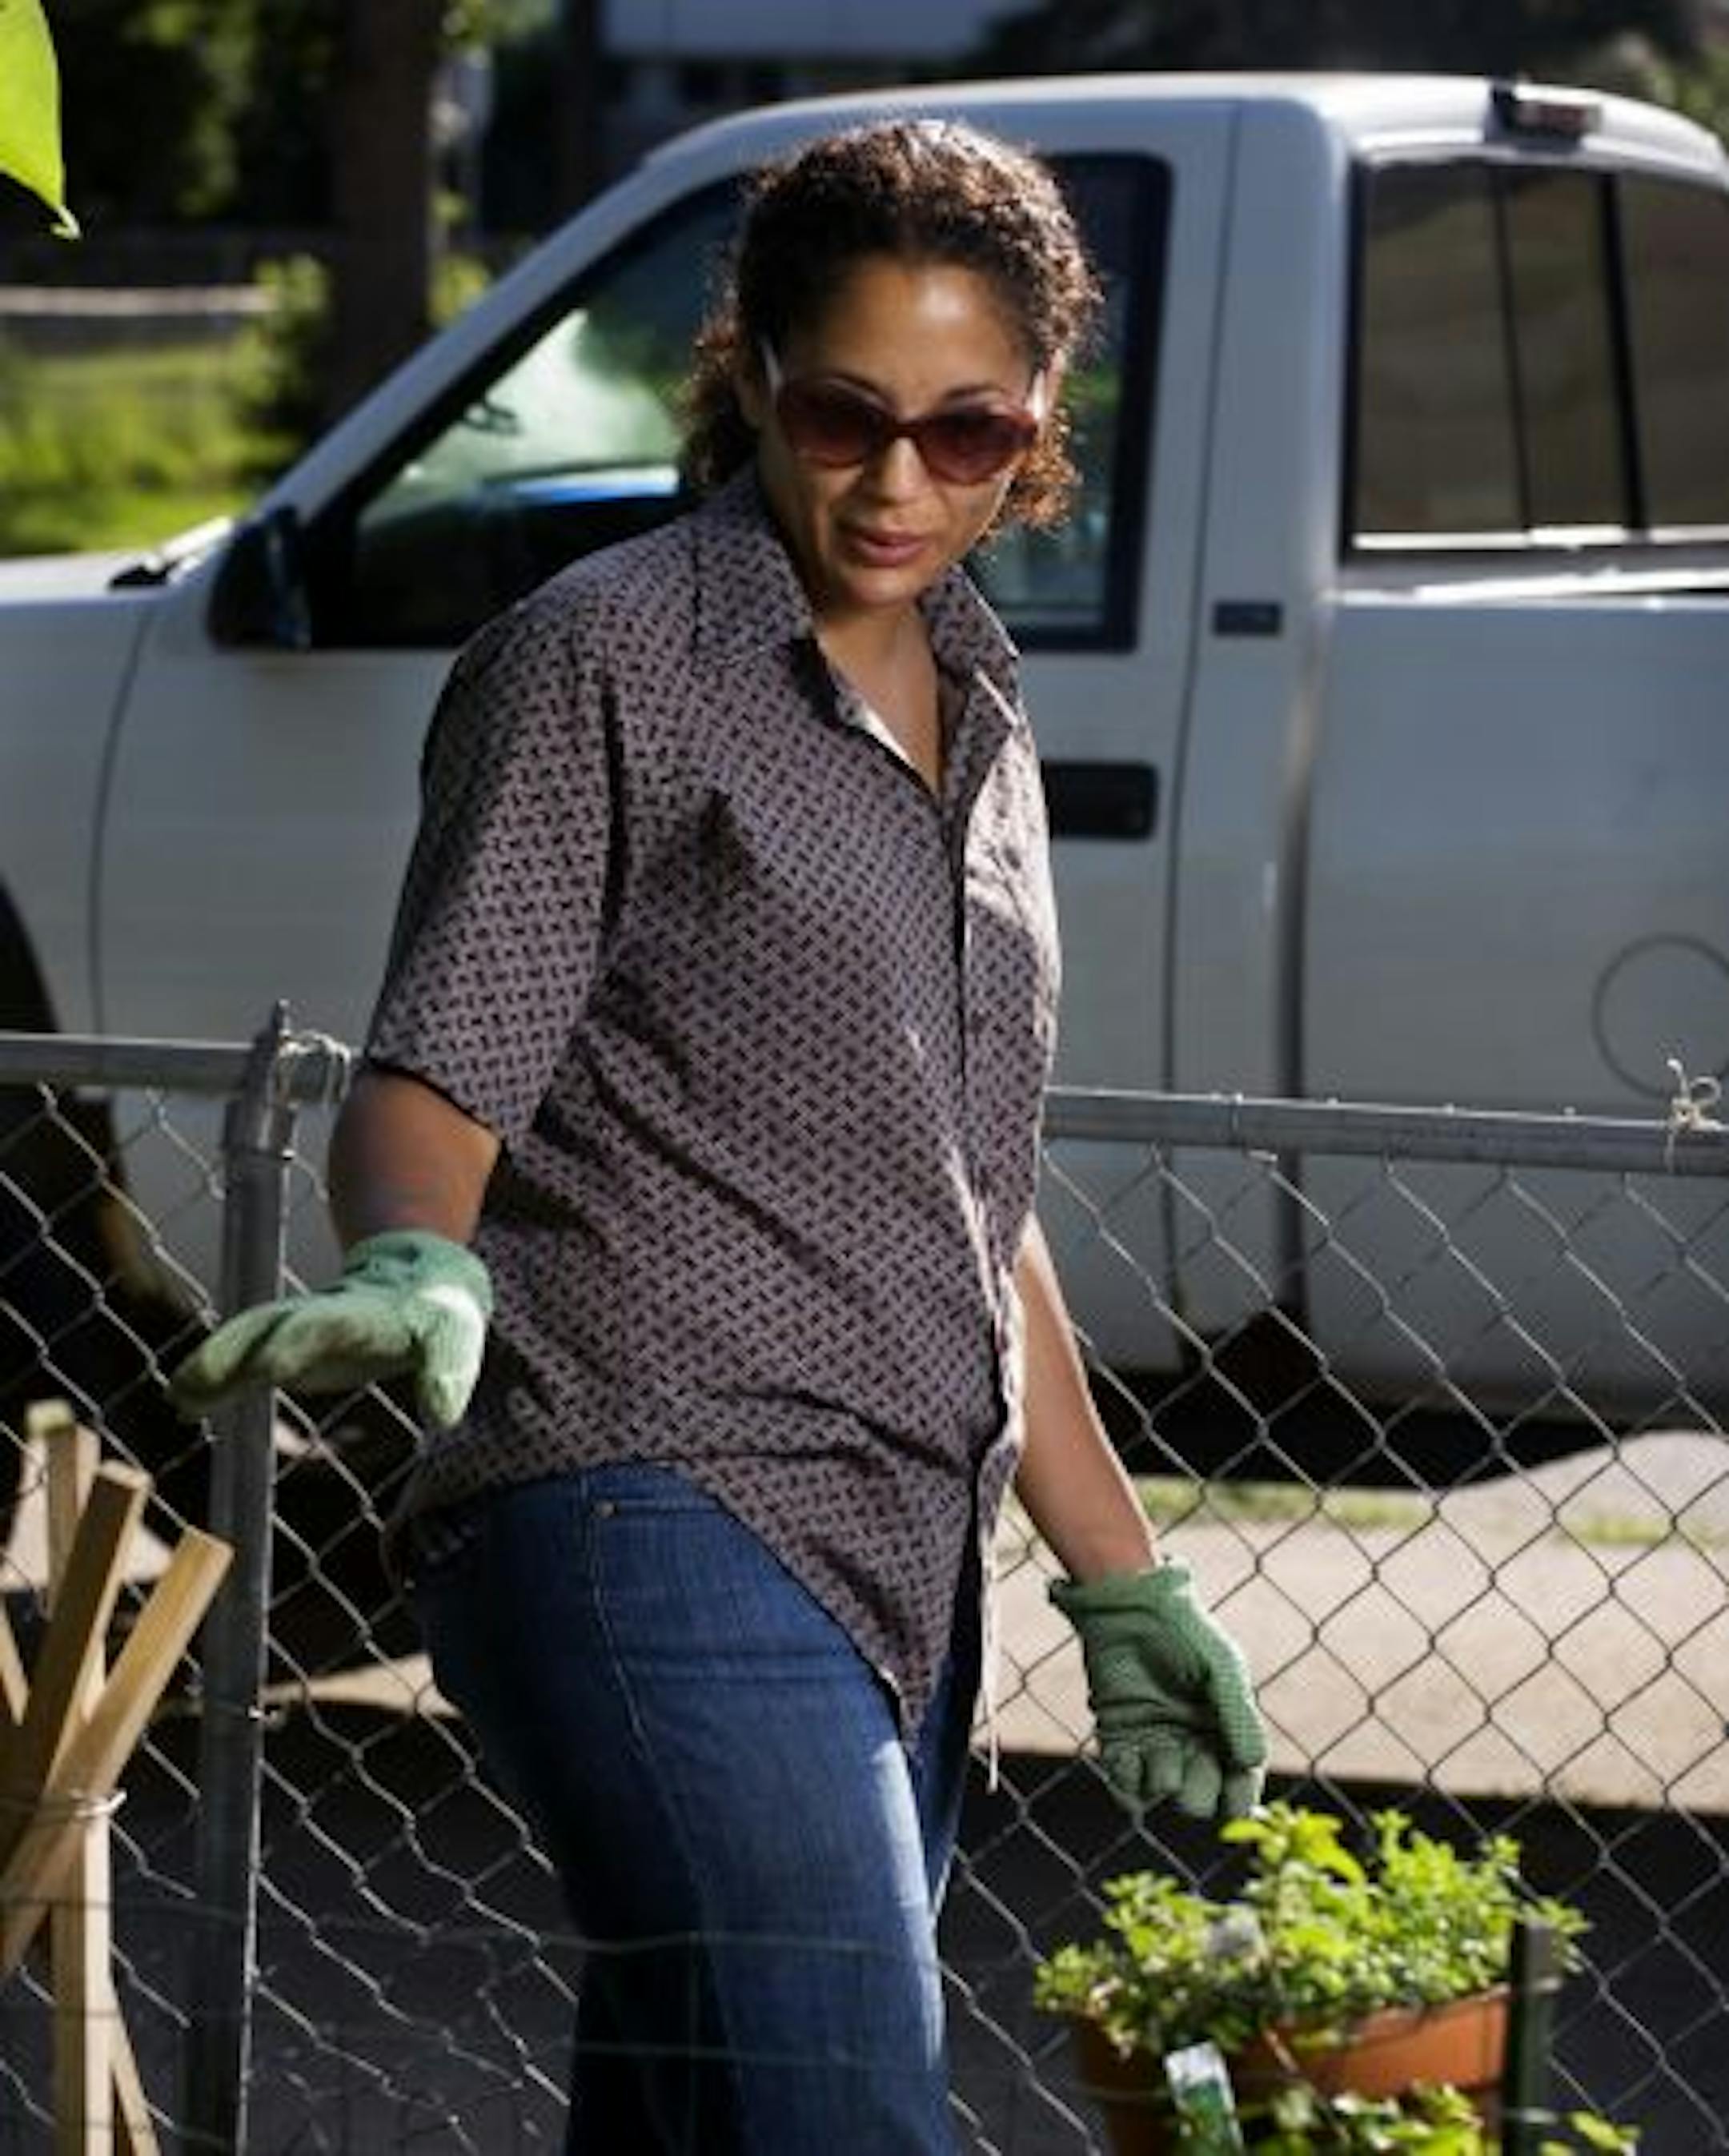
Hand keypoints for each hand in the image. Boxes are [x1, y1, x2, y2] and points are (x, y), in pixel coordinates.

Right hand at [167, 1230, 492, 1430]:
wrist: (417, 1275)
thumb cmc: (438, 1313)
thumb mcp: (453, 1339)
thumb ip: (446, 1373)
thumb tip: (444, 1413)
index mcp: (360, 1314)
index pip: (322, 1328)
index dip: (294, 1345)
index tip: (267, 1368)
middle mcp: (318, 1317)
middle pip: (266, 1330)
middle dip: (229, 1356)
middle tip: (189, 1387)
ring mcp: (298, 1327)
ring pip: (247, 1339)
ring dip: (212, 1367)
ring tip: (178, 1398)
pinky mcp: (288, 1345)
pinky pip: (246, 1358)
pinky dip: (217, 1377)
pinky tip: (187, 1401)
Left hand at [1050, 1561, 1266, 1821]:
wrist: (1130, 1606)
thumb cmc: (1184, 1632)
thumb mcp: (1222, 1669)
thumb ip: (1238, 1716)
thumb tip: (1253, 1763)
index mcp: (1223, 1728)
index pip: (1239, 1780)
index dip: (1240, 1796)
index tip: (1234, 1798)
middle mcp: (1190, 1741)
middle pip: (1201, 1796)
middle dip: (1200, 1791)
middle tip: (1194, 1760)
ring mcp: (1153, 1741)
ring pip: (1162, 1792)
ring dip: (1163, 1781)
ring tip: (1161, 1751)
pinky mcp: (1118, 1737)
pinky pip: (1124, 1779)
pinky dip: (1128, 1779)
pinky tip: (1132, 1757)